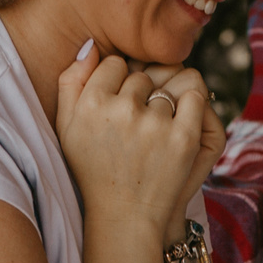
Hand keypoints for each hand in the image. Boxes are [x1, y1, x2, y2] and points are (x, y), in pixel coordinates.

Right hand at [55, 50, 208, 239]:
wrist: (125, 216)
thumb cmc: (93, 169)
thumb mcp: (67, 129)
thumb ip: (70, 83)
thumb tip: (90, 46)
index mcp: (90, 104)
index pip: (114, 63)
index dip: (119, 83)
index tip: (119, 107)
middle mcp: (121, 110)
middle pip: (141, 75)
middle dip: (141, 94)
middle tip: (137, 125)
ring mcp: (155, 124)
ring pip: (168, 85)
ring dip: (165, 103)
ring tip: (155, 132)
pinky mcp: (183, 138)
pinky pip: (195, 97)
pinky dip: (191, 106)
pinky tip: (178, 124)